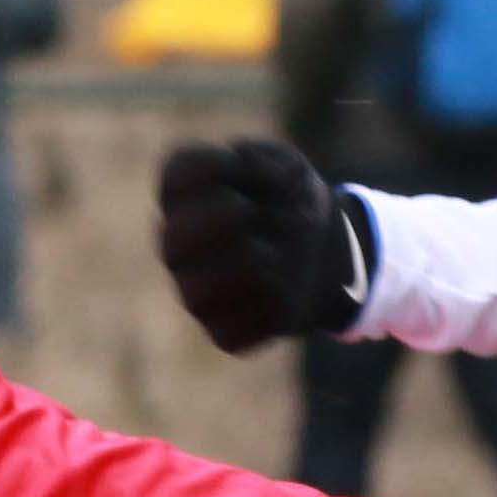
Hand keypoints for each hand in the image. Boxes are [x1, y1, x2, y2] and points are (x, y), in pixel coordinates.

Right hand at [155, 139, 371, 352]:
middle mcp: (178, 248)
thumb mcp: (286, 167)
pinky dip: (267, 308)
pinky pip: (231, 334)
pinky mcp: (222, 333)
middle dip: (222, 218)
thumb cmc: (290, 203)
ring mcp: (195, 293)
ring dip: (246, 265)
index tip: (247, 166)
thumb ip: (264, 162)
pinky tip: (283, 290)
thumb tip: (247, 190)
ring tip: (273, 254)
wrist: (323, 255)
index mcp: (183, 199)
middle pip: (173, 241)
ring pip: (196, 294)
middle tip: (252, 212)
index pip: (176, 174)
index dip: (217, 165)